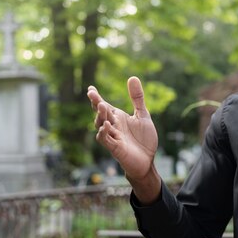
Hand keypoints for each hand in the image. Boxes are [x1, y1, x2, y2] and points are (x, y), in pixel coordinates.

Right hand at [87, 77, 160, 202]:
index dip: (97, 98)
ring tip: (102, 105)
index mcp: (118, 117)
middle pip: (101, 113)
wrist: (147, 161)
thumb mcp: (143, 115)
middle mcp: (113, 126)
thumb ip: (137, 98)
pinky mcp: (115, 148)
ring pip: (101, 125)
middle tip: (92, 93)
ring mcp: (113, 137)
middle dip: (96, 104)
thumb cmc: (144, 139)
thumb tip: (132, 77)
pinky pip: (106, 140)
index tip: (90, 88)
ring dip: (101, 116)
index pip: (105, 105)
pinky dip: (105, 133)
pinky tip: (106, 125)